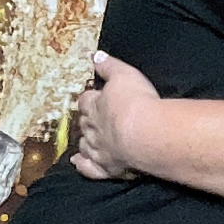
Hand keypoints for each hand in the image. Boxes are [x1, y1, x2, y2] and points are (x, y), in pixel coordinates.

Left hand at [70, 52, 159, 181]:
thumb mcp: (125, 75)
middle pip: (85, 123)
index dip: (89, 99)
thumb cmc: (137, 102)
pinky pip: (90, 168)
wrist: (146, 134)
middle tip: (91, 119)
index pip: (87, 100)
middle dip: (86, 120)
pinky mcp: (108, 167)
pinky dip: (82, 165)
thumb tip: (94, 55)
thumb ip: (109, 65)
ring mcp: (99, 149)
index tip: (93, 97)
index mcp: (96, 105)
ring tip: (85, 139)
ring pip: (85, 145)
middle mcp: (94, 128)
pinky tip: (77, 163)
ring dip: (84, 141)